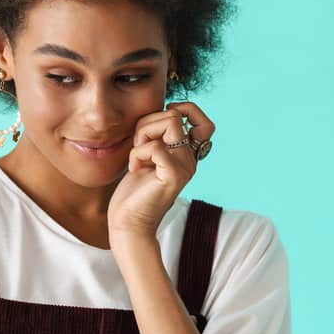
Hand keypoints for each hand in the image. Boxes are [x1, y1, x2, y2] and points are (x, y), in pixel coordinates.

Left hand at [107, 101, 214, 239]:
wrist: (128, 223)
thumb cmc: (134, 191)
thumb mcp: (147, 155)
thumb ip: (157, 135)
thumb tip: (159, 112)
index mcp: (187, 155)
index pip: (205, 123)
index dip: (186, 110)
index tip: (163, 121)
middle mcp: (191, 160)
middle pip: (175, 116)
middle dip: (147, 124)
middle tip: (138, 146)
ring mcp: (185, 167)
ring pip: (168, 123)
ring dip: (143, 134)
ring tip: (137, 156)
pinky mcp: (173, 176)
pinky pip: (155, 146)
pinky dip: (138, 153)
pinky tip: (134, 168)